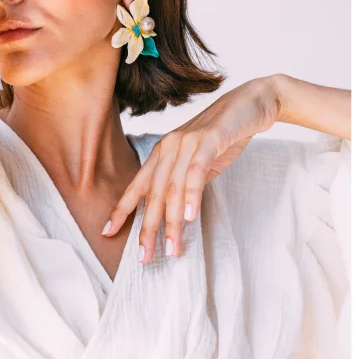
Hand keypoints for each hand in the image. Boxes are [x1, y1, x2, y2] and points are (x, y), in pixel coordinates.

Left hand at [103, 76, 280, 263]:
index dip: (122, 209)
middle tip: (144, 257)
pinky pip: (196, 171)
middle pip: (153, 192)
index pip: (138, 185)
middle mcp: (169, 146)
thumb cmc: (225, 135)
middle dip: (148, 227)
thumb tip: (174, 212)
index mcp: (163, 151)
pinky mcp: (209, 139)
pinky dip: (191, 195)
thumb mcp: (199, 162)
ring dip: (172, 221)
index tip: (107, 232)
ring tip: (172, 249)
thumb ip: (184, 182)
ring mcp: (187, 141)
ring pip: (173, 187)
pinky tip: (189, 217)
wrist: (252, 103)